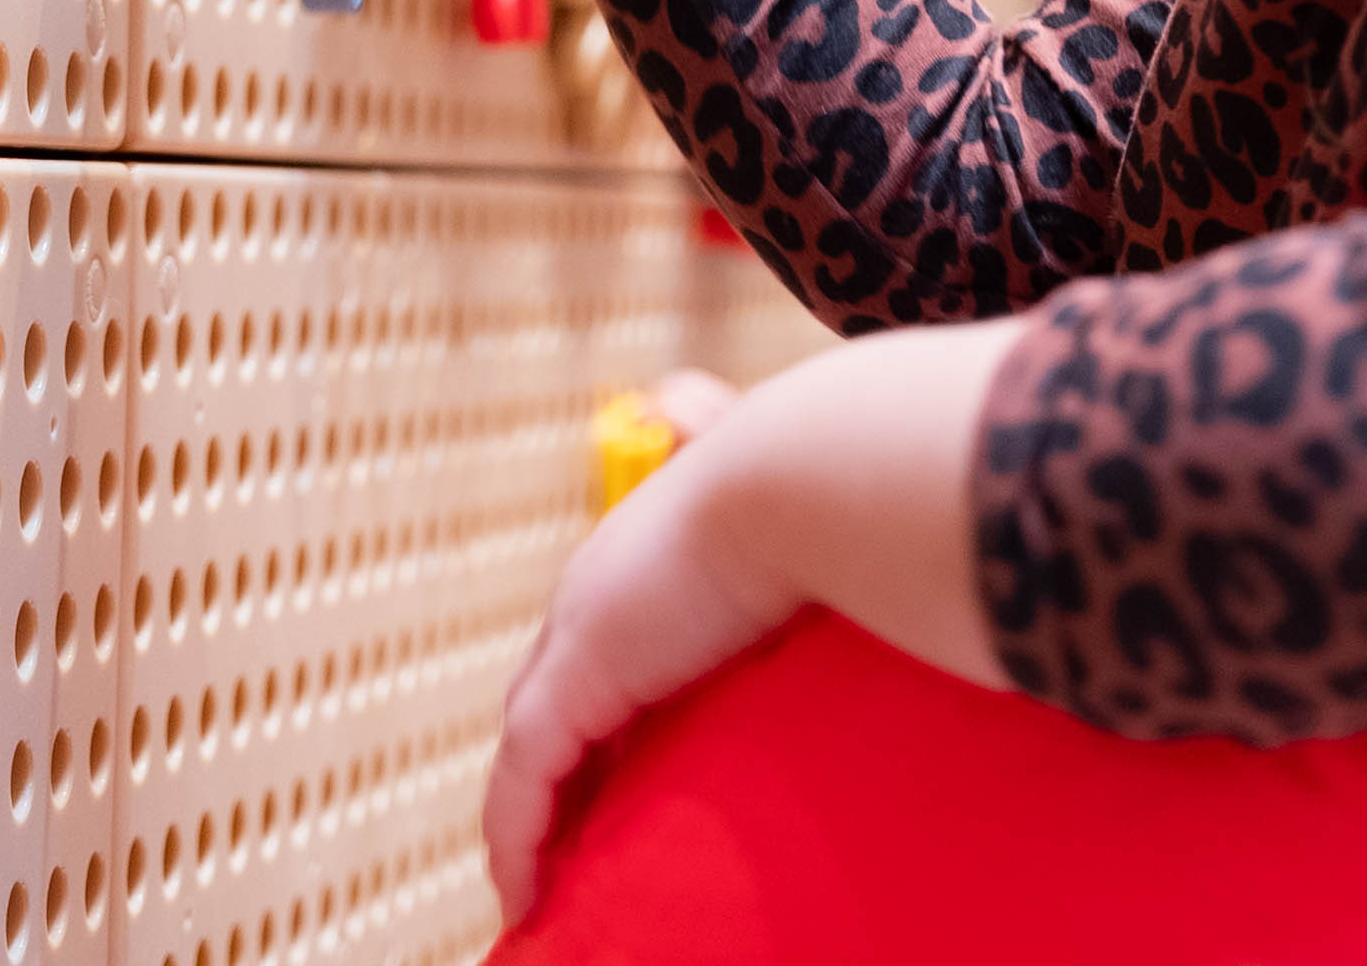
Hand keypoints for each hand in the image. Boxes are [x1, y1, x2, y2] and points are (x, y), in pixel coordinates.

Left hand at [480, 414, 798, 926]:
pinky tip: (527, 895)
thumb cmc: (837, 490)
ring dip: (534, 814)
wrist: (812, 470)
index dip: (611, 711)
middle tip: (582, 838)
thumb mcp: (822, 534)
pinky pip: (523, 783)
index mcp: (655, 548)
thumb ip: (821, 559)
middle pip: (555, 695)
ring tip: (550, 882)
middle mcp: (604, 584)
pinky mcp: (576, 679)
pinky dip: (518, 839)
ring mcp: (581, 630)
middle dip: (563, 767)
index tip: (631, 773)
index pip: (610, 644)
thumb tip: (849, 576)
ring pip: (530, 743)